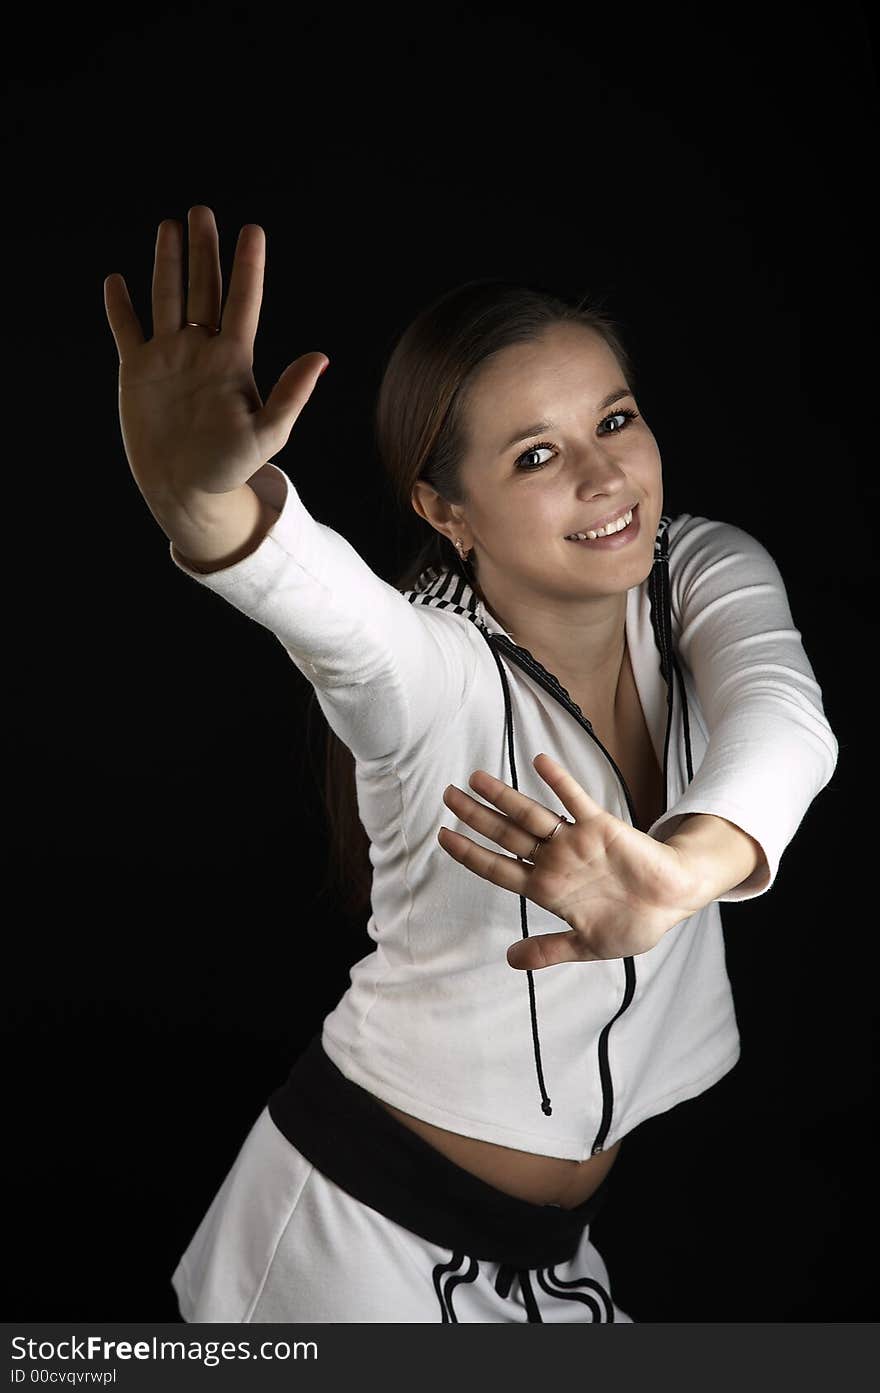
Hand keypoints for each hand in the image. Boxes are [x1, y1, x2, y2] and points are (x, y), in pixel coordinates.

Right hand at [103, 204, 327, 508]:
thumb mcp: (268, 435)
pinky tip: (117, 281)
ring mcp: (168, 358)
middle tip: (202, 211)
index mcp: (233, 360)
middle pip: (203, 289)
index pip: (242, 303)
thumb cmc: (231, 467)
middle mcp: (201, 350)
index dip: (247, 268)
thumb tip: (321, 357)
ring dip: (167, 263)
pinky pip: (127, 330)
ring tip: (169, 227)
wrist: (187, 491)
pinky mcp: (137, 372)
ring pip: (167, 298)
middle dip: (203, 250)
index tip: (253, 231)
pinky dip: (120, 307)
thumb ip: (291, 395)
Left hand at [437, 751, 704, 968]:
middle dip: (475, 816)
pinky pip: (575, 800)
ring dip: (504, 796)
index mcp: (546, 889)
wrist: (670, 903)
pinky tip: (539, 762)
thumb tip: (511, 961)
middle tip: (448, 794)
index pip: (497, 868)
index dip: (469, 854)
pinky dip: (558, 781)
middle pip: (505, 834)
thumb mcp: (586, 946)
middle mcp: (554, 861)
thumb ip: (548, 950)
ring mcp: (574, 842)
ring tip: (476, 777)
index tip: (443, 837)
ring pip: (531, 815)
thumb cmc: (631, 922)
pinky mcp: (600, 827)